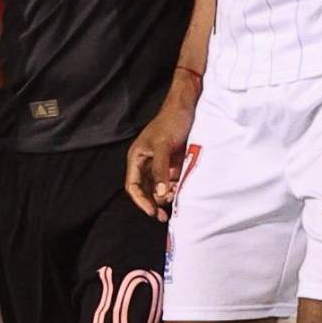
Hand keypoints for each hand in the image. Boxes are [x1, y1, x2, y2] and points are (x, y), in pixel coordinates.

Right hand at [125, 72, 198, 220]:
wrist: (188, 107)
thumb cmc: (171, 121)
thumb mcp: (164, 146)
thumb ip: (160, 170)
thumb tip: (160, 194)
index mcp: (136, 158)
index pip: (133, 186)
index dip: (141, 200)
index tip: (153, 212)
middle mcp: (146, 163)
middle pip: (145, 190)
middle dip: (153, 202)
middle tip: (164, 216)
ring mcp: (160, 164)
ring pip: (159, 188)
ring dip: (166, 196)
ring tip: (176, 199)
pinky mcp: (173, 163)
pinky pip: (171, 182)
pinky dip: (175, 188)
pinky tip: (182, 191)